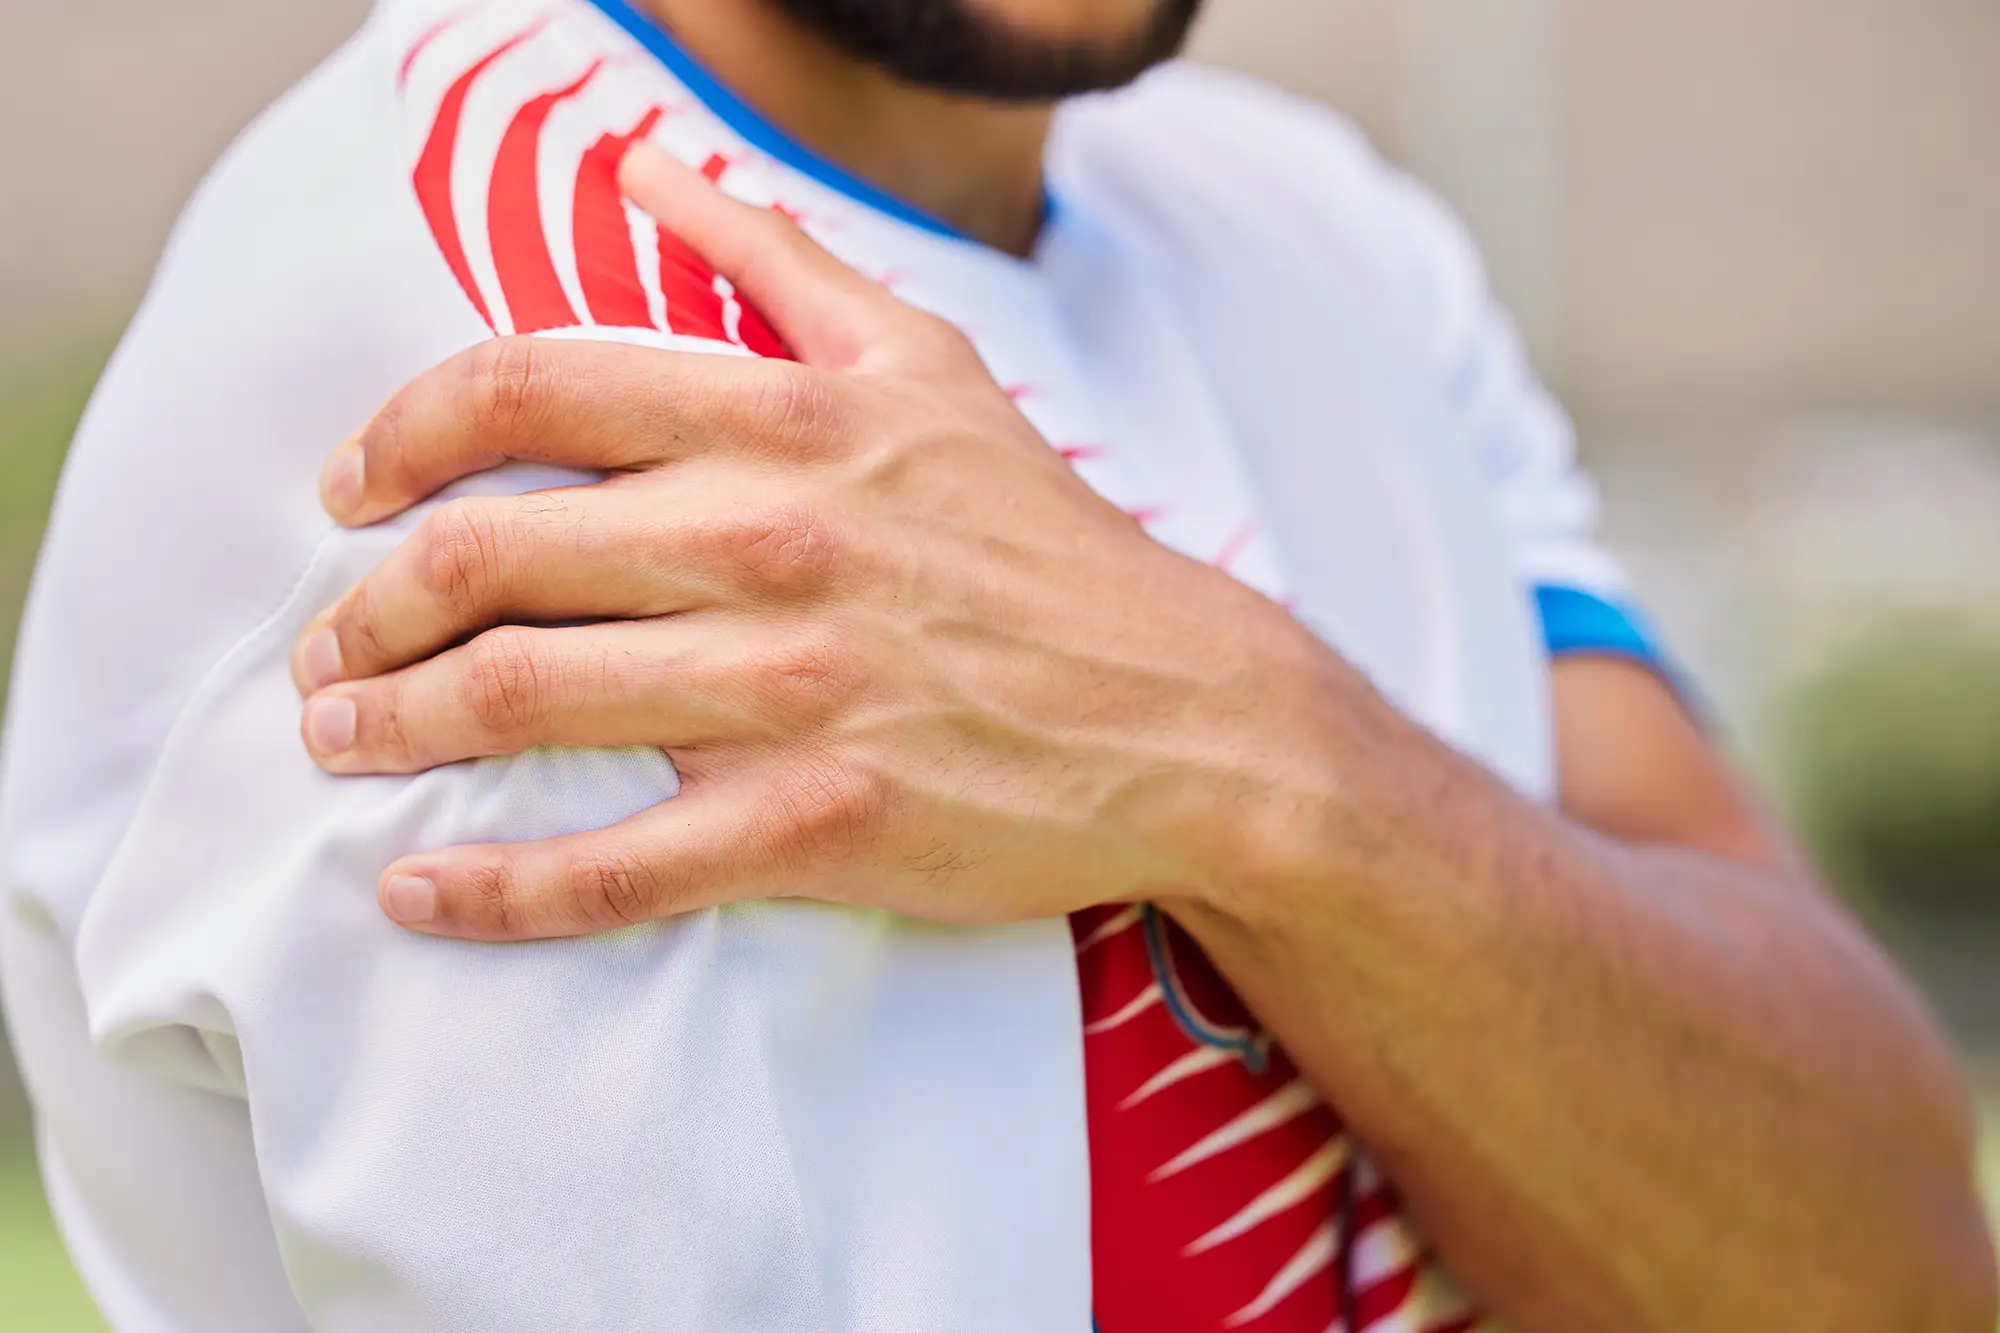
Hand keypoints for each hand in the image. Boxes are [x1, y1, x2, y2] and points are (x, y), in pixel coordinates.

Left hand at [293, 142, 1340, 940]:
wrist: (1186, 713)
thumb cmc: (1042, 540)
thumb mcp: (927, 361)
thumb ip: (776, 262)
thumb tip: (647, 167)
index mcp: (789, 423)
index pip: (526, 390)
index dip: (399, 435)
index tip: (347, 492)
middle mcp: (774, 544)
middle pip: (490, 554)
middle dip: (365, 606)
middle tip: (327, 648)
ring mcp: (792, 690)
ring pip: (522, 699)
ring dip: (390, 725)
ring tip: (340, 739)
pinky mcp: (815, 826)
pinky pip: (610, 869)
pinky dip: (490, 889)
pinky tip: (416, 892)